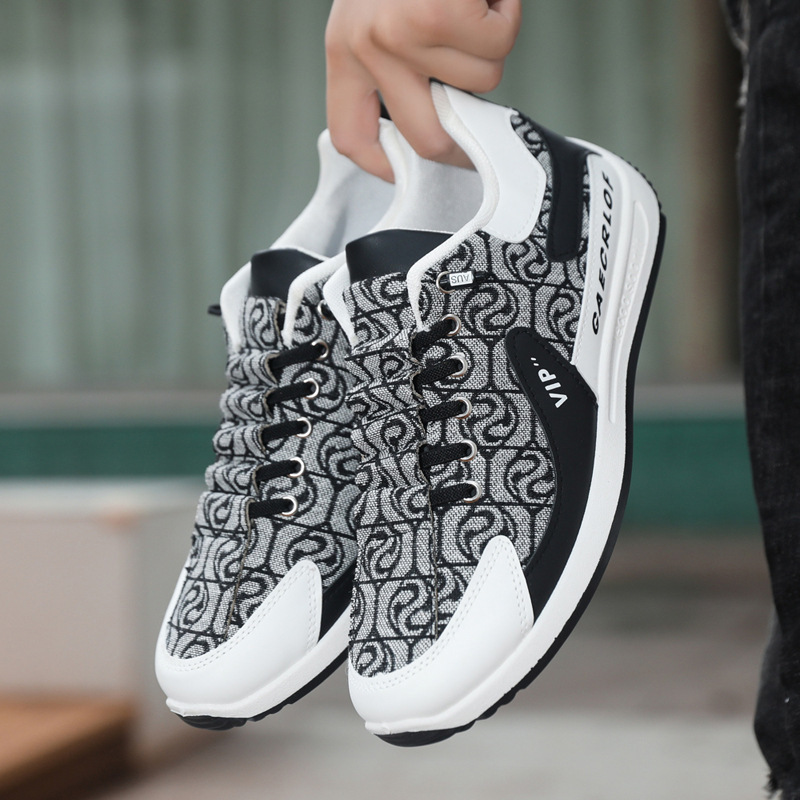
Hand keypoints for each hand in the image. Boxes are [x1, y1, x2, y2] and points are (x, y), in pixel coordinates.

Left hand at [325, 0, 521, 180]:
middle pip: (427, 139)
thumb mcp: (379, 12)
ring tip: (474, 5)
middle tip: (485, 125)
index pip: (351, 136)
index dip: (384, 165)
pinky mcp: (436, 15)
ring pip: (478, 84)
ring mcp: (399, 35)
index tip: (409, 169)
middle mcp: (365, 49)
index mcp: (344, 52)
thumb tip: (442, 117)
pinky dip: (506, 13)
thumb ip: (394, 67)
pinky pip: (497, 44)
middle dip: (467, 137)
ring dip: (491, 46)